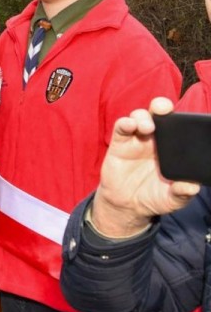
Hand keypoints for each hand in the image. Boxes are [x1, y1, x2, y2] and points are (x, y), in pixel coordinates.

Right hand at [90, 98, 200, 237]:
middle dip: (162, 106)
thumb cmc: (153, 197)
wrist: (127, 205)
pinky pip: (121, 127)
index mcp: (173, 148)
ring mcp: (137, 139)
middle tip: (164, 108)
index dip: (183, 120)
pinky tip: (130, 125)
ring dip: (143, 117)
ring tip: (147, 127)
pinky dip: (125, 123)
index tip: (188, 120)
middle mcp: (155, 139)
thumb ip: (182, 193)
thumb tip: (192, 187)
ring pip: (140, 117)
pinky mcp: (119, 143)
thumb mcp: (172, 199)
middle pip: (159, 115)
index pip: (179, 127)